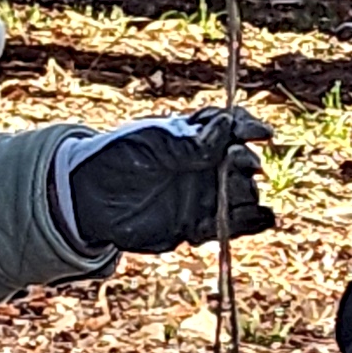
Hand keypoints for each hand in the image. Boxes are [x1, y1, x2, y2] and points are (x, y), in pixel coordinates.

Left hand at [56, 106, 275, 254]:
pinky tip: (265, 217)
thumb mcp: (150, 142)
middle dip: (244, 161)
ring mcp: (202, 196)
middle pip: (241, 163)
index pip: (232, 128)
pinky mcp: (197, 226)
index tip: (261, 133)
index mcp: (195, 137)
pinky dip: (251, 223)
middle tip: (235, 162)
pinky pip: (231, 226)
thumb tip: (226, 126)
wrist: (87, 199)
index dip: (249, 128)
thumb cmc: (115, 157)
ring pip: (241, 194)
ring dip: (247, 193)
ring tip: (239, 193)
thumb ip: (188, 141)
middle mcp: (204, 166)